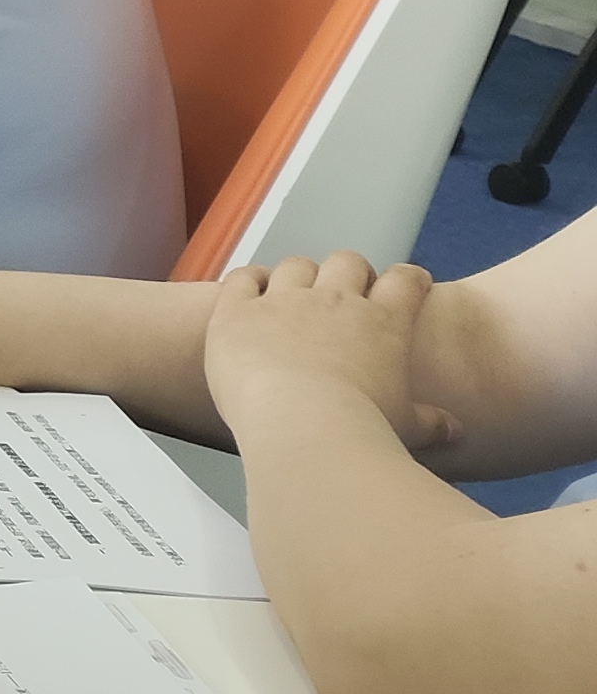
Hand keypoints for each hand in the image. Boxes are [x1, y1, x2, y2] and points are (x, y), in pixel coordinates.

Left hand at [202, 254, 455, 452]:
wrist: (301, 427)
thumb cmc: (360, 431)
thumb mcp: (407, 427)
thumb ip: (431, 423)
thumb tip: (455, 431)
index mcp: (383, 322)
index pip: (405, 282)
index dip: (408, 279)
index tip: (409, 283)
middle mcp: (335, 301)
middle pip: (348, 262)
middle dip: (351, 272)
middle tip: (347, 291)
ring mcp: (284, 301)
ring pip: (297, 266)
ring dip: (300, 274)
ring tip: (297, 292)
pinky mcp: (238, 311)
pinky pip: (243, 278)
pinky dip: (248, 280)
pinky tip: (250, 290)